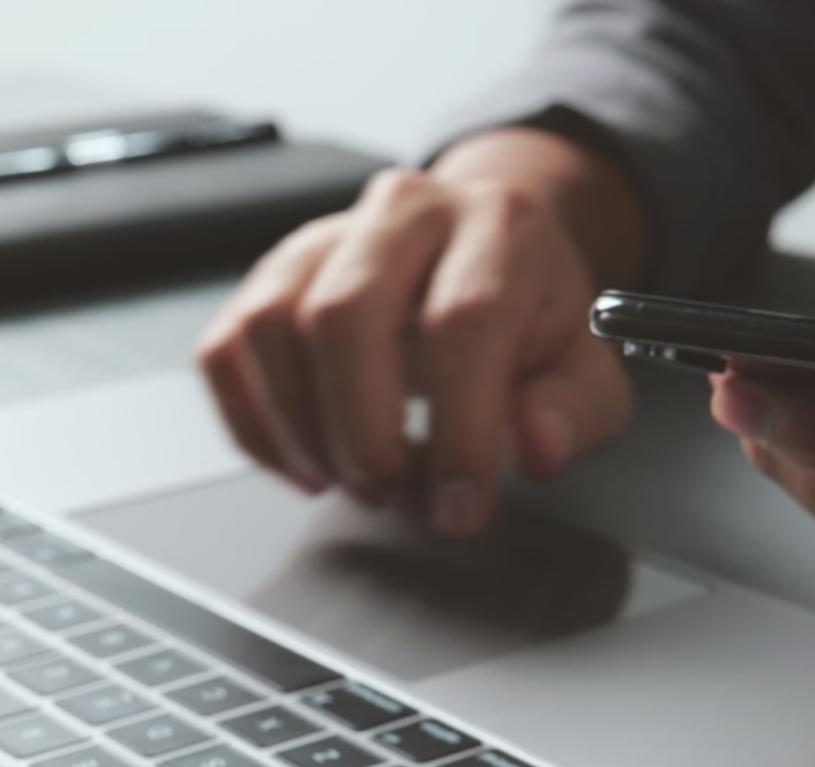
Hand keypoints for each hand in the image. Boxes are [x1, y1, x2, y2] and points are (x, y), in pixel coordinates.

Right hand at [198, 129, 646, 536]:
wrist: (484, 253)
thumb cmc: (532, 318)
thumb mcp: (587, 367)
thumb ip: (575, 410)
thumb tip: (537, 447)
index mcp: (501, 226)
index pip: (464, 320)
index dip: (459, 430)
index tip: (461, 508)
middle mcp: (406, 211)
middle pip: (346, 313)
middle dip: (365, 435)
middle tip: (397, 497)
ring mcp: (327, 236)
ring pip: (273, 326)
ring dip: (304, 432)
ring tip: (356, 481)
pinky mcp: (272, 273)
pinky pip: (227, 347)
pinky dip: (255, 426)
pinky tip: (308, 464)